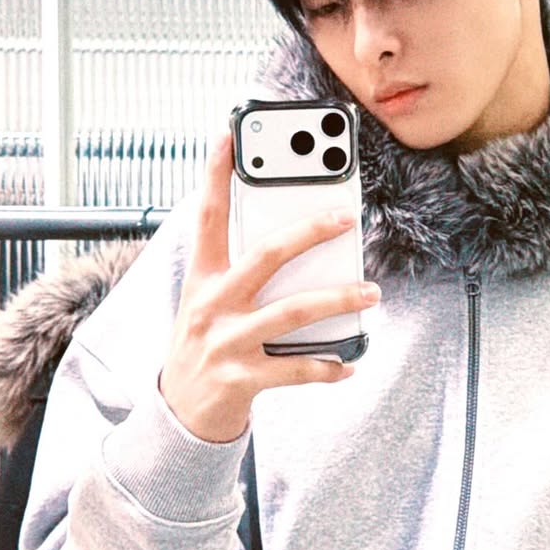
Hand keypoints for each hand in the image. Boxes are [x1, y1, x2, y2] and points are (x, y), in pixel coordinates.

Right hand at [159, 133, 379, 442]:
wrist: (179, 413)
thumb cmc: (204, 345)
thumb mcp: (209, 302)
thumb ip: (240, 271)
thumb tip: (295, 240)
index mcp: (203, 278)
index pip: (208, 216)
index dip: (215, 175)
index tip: (228, 136)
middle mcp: (213, 304)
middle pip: (265, 256)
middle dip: (308, 233)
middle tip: (345, 220)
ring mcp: (227, 342)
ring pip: (292, 311)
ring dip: (338, 300)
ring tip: (370, 293)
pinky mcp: (242, 378)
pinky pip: (295, 368)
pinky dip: (328, 367)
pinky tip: (349, 364)